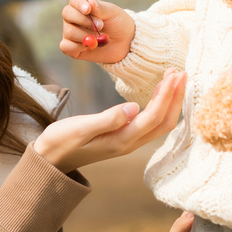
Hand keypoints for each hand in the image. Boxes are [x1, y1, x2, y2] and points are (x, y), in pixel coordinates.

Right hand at [32, 69, 186, 172]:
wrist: (49, 159)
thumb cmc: (61, 142)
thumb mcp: (80, 128)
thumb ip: (107, 119)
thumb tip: (134, 108)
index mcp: (121, 141)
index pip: (152, 117)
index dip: (166, 96)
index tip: (173, 75)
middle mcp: (129, 143)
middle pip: (164, 122)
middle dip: (176, 97)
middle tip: (181, 72)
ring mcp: (128, 141)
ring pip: (159, 122)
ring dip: (170, 100)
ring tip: (175, 77)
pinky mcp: (123, 137)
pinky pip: (150, 122)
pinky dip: (160, 105)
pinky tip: (159, 92)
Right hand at [60, 0, 135, 63]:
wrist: (124, 42)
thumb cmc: (117, 23)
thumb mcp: (112, 13)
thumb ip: (100, 8)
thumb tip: (89, 2)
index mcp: (83, 4)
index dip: (79, 4)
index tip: (88, 10)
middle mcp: (73, 17)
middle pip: (67, 13)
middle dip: (84, 21)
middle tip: (101, 26)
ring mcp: (71, 32)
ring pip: (69, 31)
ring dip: (86, 36)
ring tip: (99, 38)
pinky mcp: (71, 48)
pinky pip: (65, 47)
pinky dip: (77, 47)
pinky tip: (89, 46)